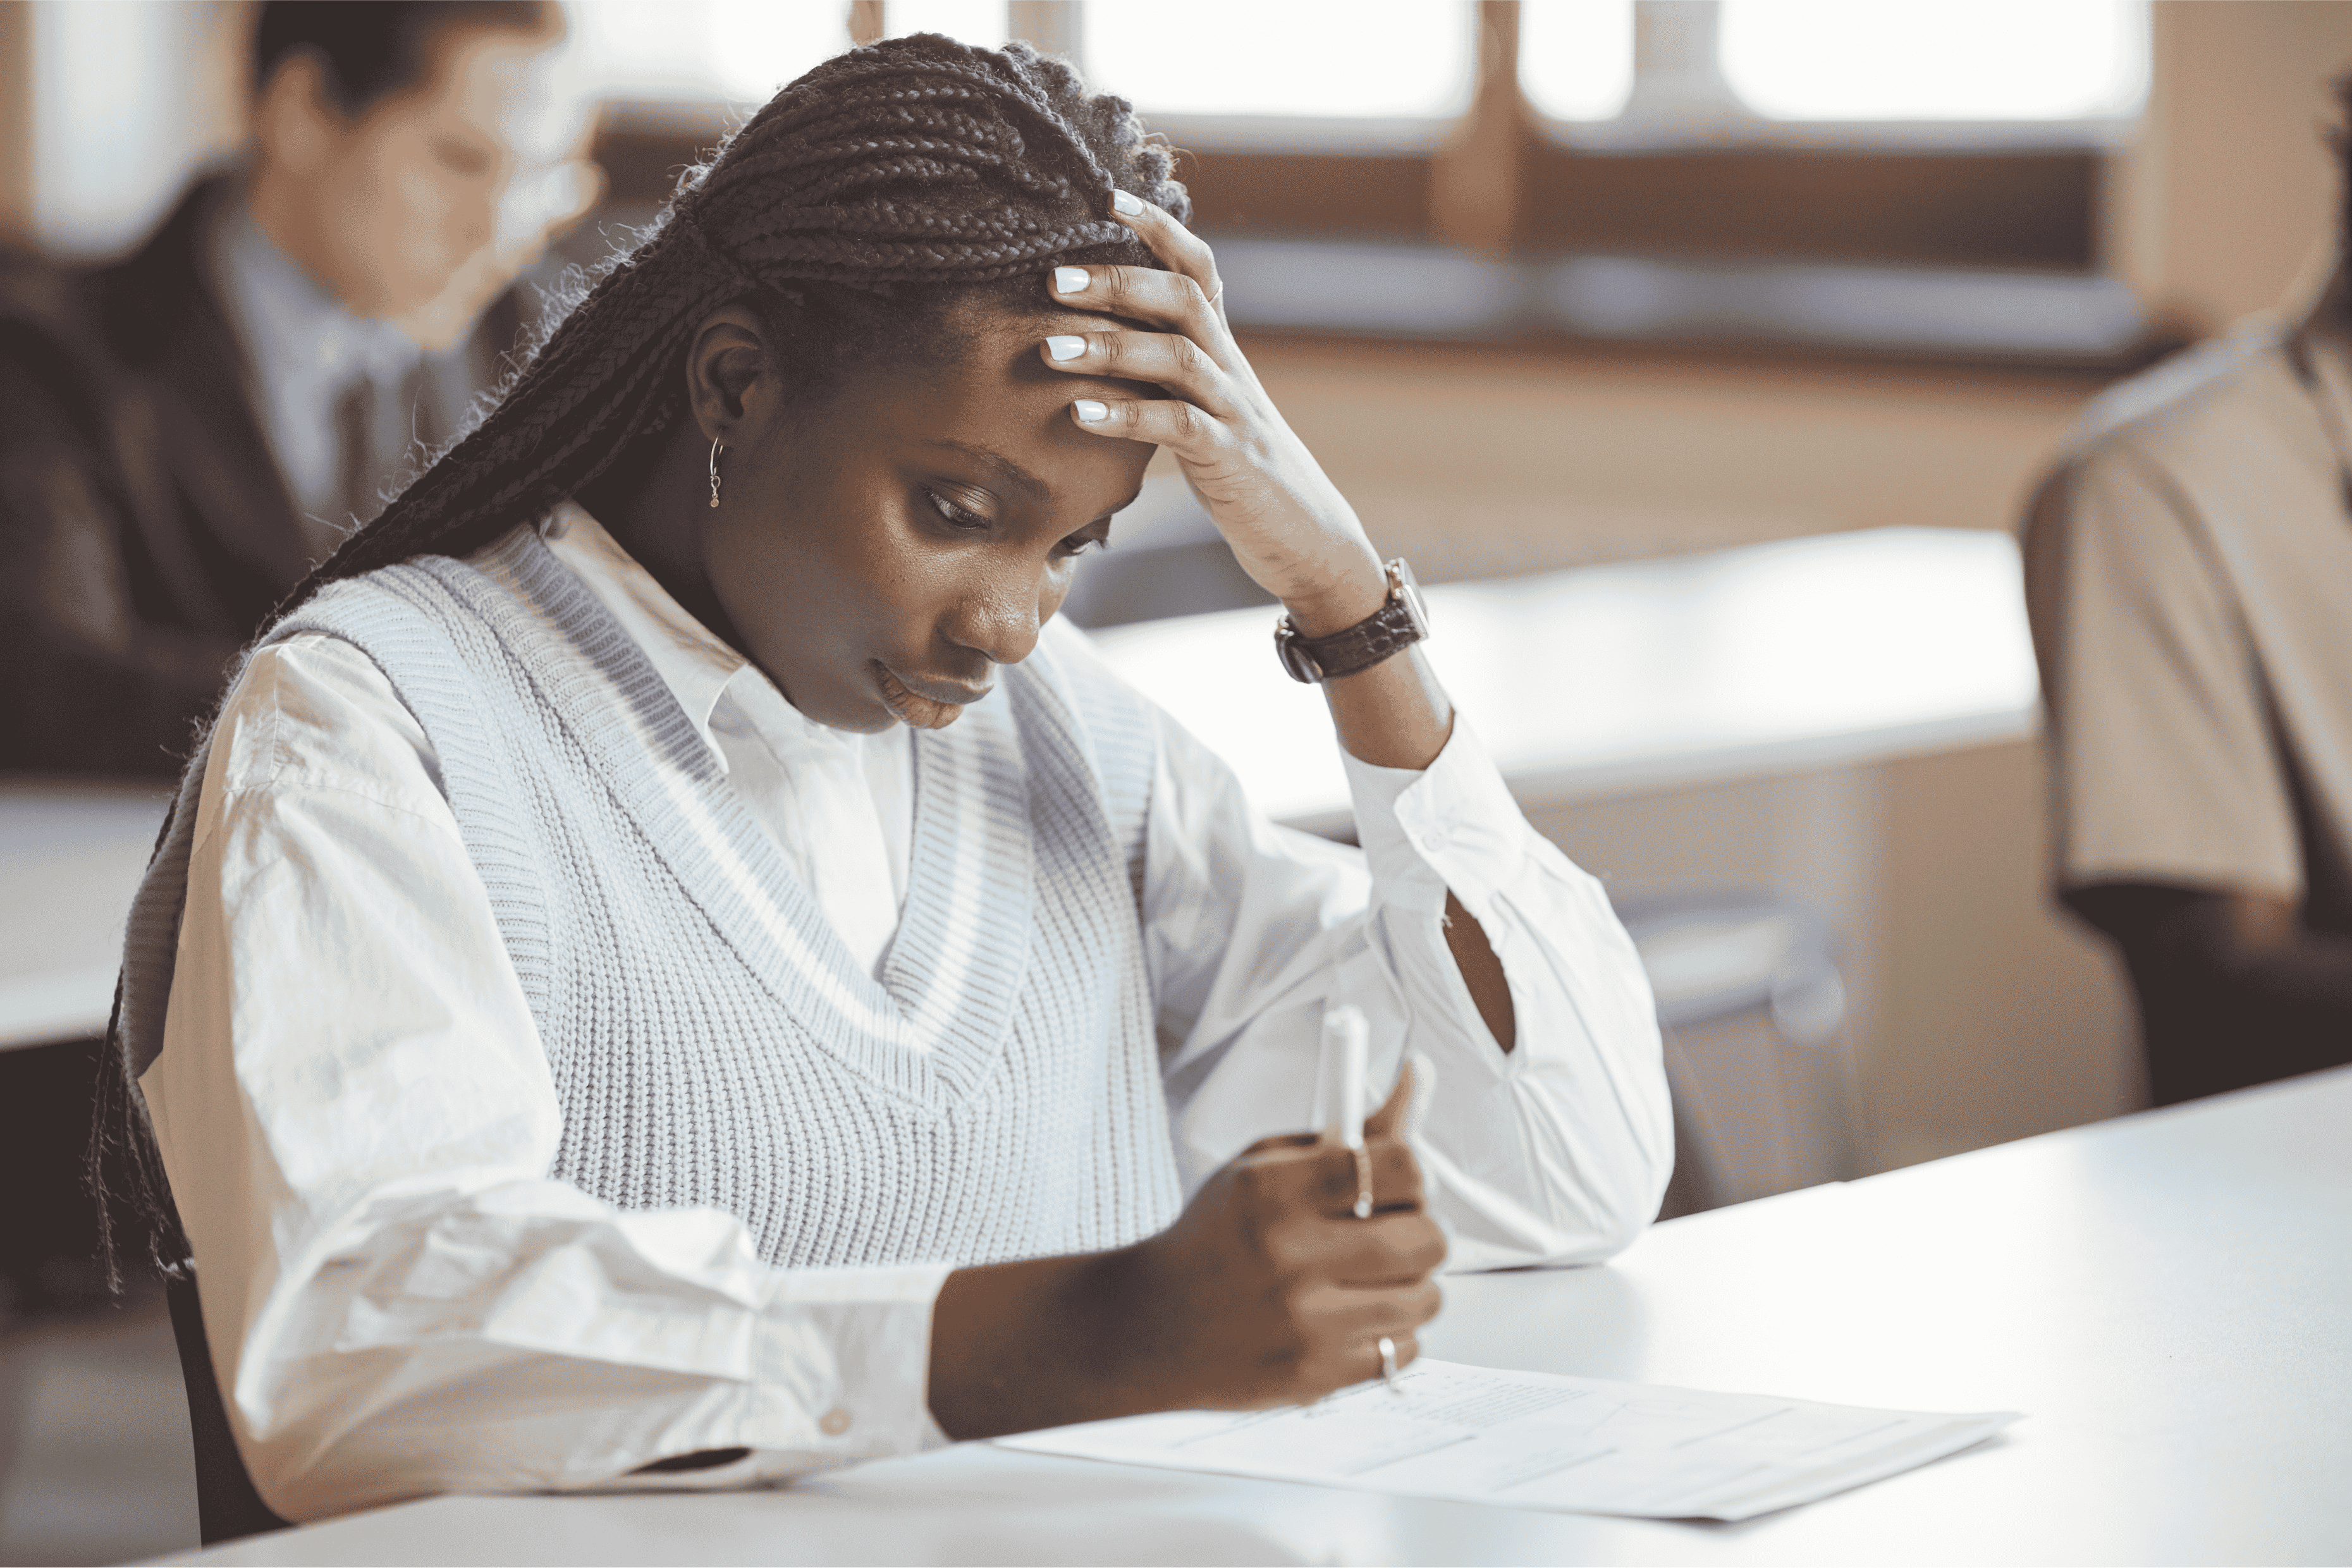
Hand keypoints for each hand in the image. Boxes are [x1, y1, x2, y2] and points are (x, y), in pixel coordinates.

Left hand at [1041, 194, 1388, 637]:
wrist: (1302, 535)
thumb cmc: (1235, 470)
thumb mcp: (1198, 407)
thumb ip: (1158, 372)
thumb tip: (1087, 339)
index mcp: (1221, 348)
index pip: (1197, 266)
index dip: (1159, 227)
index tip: (1107, 198)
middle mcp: (1230, 367)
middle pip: (1182, 298)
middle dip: (1117, 280)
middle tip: (1053, 277)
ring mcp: (1234, 411)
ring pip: (1178, 356)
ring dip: (1111, 346)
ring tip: (1050, 347)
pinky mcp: (1231, 459)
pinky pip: (1180, 427)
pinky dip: (1129, 416)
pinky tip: (1082, 415)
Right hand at [1116, 1061, 1447, 1410]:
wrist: (1150, 1325)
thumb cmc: (1216, 1234)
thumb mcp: (1265, 1164)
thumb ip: (1349, 1131)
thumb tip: (1420, 1076)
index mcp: (1275, 1189)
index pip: (1400, 1167)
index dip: (1412, 1173)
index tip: (1397, 1182)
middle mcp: (1291, 1256)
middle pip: (1426, 1238)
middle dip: (1419, 1230)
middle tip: (1389, 1231)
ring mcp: (1306, 1324)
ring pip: (1425, 1298)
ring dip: (1408, 1284)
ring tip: (1365, 1277)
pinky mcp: (1317, 1377)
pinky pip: (1406, 1350)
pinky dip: (1391, 1333)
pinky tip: (1350, 1318)